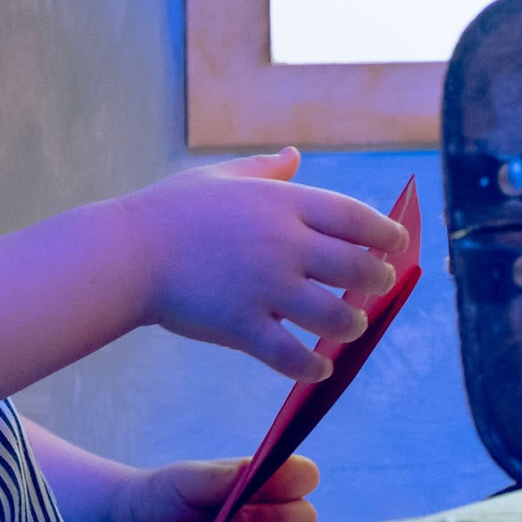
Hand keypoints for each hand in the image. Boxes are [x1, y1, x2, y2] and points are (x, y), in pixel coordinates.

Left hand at [99, 454, 320, 521]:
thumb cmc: (162, 498)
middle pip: (305, 519)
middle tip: (238, 520)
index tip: (262, 486)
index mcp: (261, 483)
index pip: (303, 477)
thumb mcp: (188, 480)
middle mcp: (268, 517)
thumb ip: (223, 476)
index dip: (293, 481)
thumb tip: (259, 467)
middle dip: (279, 519)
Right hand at [120, 148, 407, 380]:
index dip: (386, 234)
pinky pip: (292, 355)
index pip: (356, 218)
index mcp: (283, 203)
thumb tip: (295, 155)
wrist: (126, 253)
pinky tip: (319, 366)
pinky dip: (313, 365)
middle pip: (358, 268)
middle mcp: (283, 244)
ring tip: (350, 326)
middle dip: (377, 281)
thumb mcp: (221, 177)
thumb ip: (265, 170)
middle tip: (375, 288)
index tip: (395, 246)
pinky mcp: (242, 325)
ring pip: (335, 316)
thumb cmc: (170, 212)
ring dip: (352, 324)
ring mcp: (265, 287)